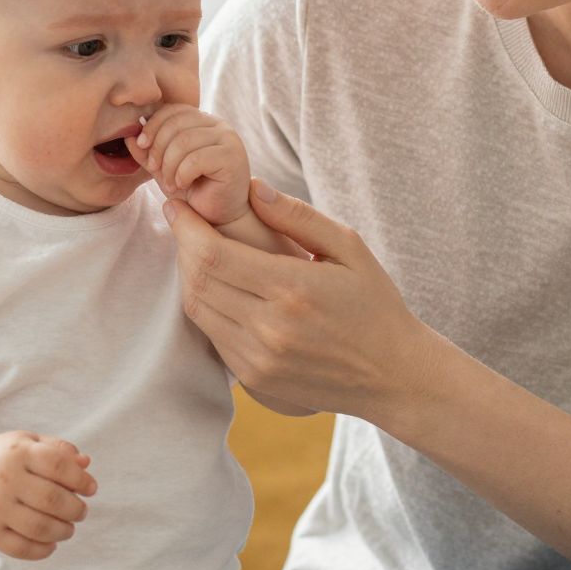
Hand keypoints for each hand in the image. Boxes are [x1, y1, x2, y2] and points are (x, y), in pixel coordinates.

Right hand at [0, 433, 96, 560]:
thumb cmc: (4, 458)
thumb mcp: (29, 443)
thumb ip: (59, 450)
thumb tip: (85, 463)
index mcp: (18, 452)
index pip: (58, 466)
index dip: (81, 479)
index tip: (90, 488)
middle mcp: (4, 479)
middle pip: (52, 500)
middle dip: (76, 509)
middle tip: (80, 511)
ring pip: (40, 528)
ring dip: (64, 531)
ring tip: (67, 528)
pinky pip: (21, 549)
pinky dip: (43, 550)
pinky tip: (51, 543)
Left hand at [131, 105, 251, 226]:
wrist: (217, 216)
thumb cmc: (193, 190)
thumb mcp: (162, 168)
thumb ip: (146, 152)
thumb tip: (129, 135)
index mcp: (203, 121)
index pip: (173, 110)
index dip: (153, 125)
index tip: (141, 145)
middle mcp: (219, 125)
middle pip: (177, 124)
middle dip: (158, 148)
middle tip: (155, 170)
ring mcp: (228, 139)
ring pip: (185, 141)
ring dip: (169, 166)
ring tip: (169, 183)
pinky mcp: (232, 158)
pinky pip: (196, 159)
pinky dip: (182, 174)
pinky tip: (183, 185)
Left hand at [165, 178, 440, 421]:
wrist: (393, 375)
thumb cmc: (374, 304)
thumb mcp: (349, 248)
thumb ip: (298, 216)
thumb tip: (253, 188)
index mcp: (293, 289)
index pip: (212, 254)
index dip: (186, 227)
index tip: (177, 206)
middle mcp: (270, 329)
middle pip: (197, 282)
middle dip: (183, 248)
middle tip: (186, 225)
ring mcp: (259, 360)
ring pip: (198, 312)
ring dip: (191, 278)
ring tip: (201, 253)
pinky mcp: (255, 381)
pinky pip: (213, 337)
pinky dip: (208, 309)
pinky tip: (223, 290)